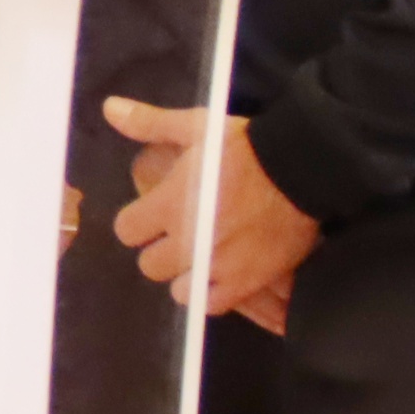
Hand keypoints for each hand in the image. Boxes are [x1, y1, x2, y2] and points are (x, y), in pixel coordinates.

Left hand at [99, 95, 323, 321]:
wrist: (304, 169)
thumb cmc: (246, 147)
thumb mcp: (196, 127)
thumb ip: (149, 124)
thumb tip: (110, 109)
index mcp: (169, 204)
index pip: (127, 230)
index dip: (138, 221)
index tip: (154, 214)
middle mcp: (188, 240)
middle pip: (149, 264)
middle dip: (160, 249)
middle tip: (182, 233)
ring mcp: (217, 265)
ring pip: (178, 287)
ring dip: (186, 272)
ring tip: (203, 254)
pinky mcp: (246, 283)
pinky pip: (210, 304)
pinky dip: (211, 292)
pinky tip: (220, 273)